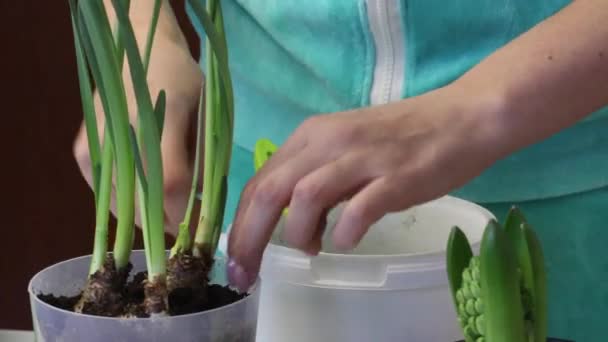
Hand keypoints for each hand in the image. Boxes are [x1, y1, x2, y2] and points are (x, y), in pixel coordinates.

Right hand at [73, 38, 202, 235]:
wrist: (136, 48)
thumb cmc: (180, 78)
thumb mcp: (206, 111)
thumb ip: (205, 157)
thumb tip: (202, 202)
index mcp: (158, 122)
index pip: (171, 185)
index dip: (186, 214)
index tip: (202, 228)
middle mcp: (121, 139)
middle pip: (144, 206)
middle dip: (169, 224)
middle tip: (187, 226)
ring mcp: (96, 149)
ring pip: (124, 209)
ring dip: (149, 219)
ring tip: (169, 212)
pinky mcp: (82, 155)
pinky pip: (108, 197)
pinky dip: (130, 206)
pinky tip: (147, 197)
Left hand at [227, 85, 506, 290]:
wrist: (461, 118)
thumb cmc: (402, 138)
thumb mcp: (345, 151)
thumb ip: (316, 181)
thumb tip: (297, 228)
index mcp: (312, 136)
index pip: (260, 181)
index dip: (240, 224)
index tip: (237, 259)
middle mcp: (329, 142)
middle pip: (270, 191)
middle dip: (249, 237)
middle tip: (247, 273)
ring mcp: (363, 157)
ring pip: (305, 196)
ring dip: (296, 232)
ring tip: (310, 249)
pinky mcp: (397, 176)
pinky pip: (360, 207)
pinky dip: (345, 230)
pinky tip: (345, 241)